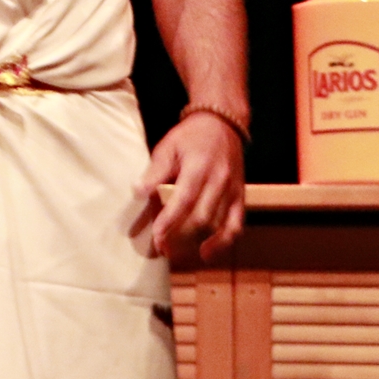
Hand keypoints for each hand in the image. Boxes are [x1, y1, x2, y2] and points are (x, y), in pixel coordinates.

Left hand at [136, 112, 244, 260]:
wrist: (222, 123)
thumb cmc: (190, 136)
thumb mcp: (168, 147)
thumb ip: (155, 172)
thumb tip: (138, 192)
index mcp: (199, 166)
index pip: (184, 200)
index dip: (170, 221)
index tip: (156, 237)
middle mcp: (219, 180)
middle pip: (202, 217)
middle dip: (181, 237)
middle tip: (162, 249)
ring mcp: (232, 190)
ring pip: (218, 225)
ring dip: (197, 243)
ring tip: (177, 254)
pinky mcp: (240, 197)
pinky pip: (236, 225)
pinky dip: (223, 242)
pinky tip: (207, 253)